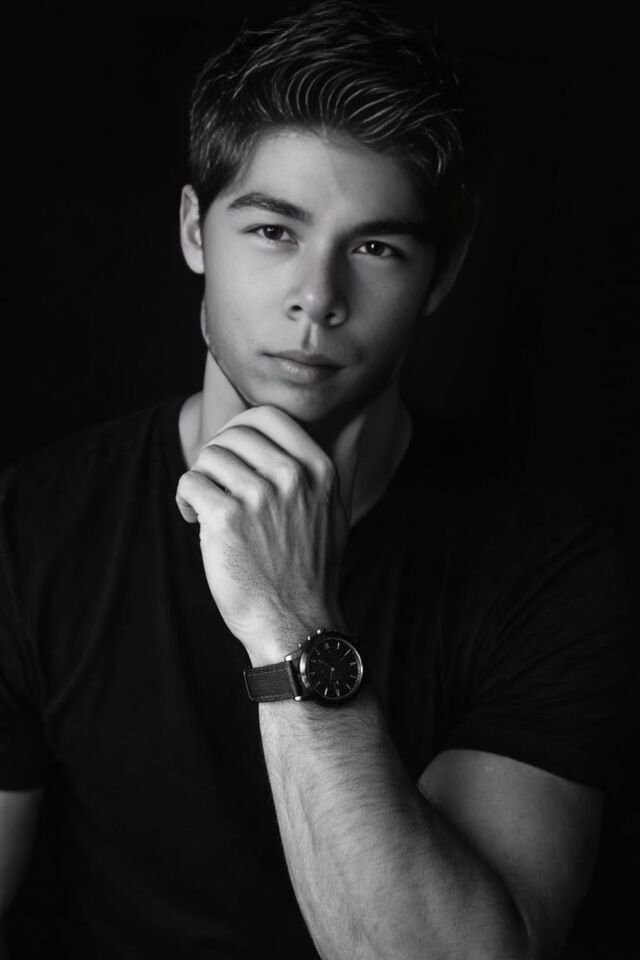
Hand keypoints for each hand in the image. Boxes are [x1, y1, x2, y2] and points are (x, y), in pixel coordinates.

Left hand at [175, 405, 363, 663]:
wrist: (295, 624)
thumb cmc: (309, 572)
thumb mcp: (334, 513)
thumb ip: (324, 471)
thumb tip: (332, 430)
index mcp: (319, 470)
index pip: (268, 417)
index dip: (240, 431)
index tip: (233, 456)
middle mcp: (292, 477)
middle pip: (233, 434)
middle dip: (217, 457)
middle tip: (216, 485)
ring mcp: (259, 496)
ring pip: (208, 457)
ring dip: (201, 481)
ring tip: (208, 509)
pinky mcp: (227, 519)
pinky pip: (190, 482)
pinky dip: (186, 500)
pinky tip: (197, 520)